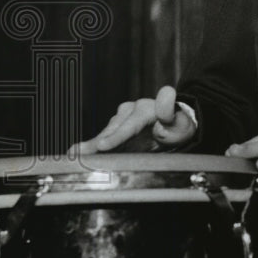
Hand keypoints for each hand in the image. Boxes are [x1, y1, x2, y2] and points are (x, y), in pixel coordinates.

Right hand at [69, 85, 196, 154]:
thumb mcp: (182, 125)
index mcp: (147, 109)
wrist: (176, 124)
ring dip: (92, 145)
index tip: (102, 146)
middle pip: (114, 129)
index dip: (117, 136)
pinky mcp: (117, 124)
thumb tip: (165, 102)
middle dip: (98, 143)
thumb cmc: (179, 128)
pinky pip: (104, 136)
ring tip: (75, 155)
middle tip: (80, 155)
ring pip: (107, 132)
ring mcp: (122, 116)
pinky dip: (91, 145)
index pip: (131, 124)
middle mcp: (132, 109)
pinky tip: (75, 152)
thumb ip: (172, 117)